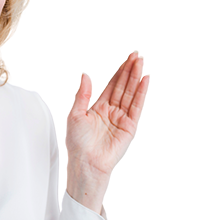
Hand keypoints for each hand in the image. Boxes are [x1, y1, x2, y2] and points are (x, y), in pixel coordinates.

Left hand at [62, 53, 149, 212]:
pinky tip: (145, 82)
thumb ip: (83, 94)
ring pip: (130, 95)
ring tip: (143, 65)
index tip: (125, 59)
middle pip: (122, 87)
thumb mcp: (75, 114)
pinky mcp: (128, 127)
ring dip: (136, 80)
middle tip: (137, 57)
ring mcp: (120, 118)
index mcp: (97, 107)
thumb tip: (86, 75)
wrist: (84, 162)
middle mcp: (110, 111)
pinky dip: (140, 94)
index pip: (111, 86)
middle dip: (130, 72)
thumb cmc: (76, 143)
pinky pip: (135, 107)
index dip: (118, 73)